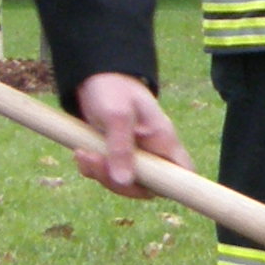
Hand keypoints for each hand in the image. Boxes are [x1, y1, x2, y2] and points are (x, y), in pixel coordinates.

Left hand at [73, 73, 183, 195]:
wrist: (95, 76)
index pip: (184, 172)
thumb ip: (121, 149)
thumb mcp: (117, 116)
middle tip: (96, 162)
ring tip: (82, 154)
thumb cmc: (113, 89)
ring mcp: (135, 154)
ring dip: (101, 174)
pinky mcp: (116, 155)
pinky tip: (81, 153)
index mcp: (163, 139)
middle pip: (149, 185)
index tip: (146, 188)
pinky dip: (92, 168)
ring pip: (125, 182)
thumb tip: (125, 182)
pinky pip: (109, 173)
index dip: (174, 187)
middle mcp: (153, 150)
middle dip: (119, 182)